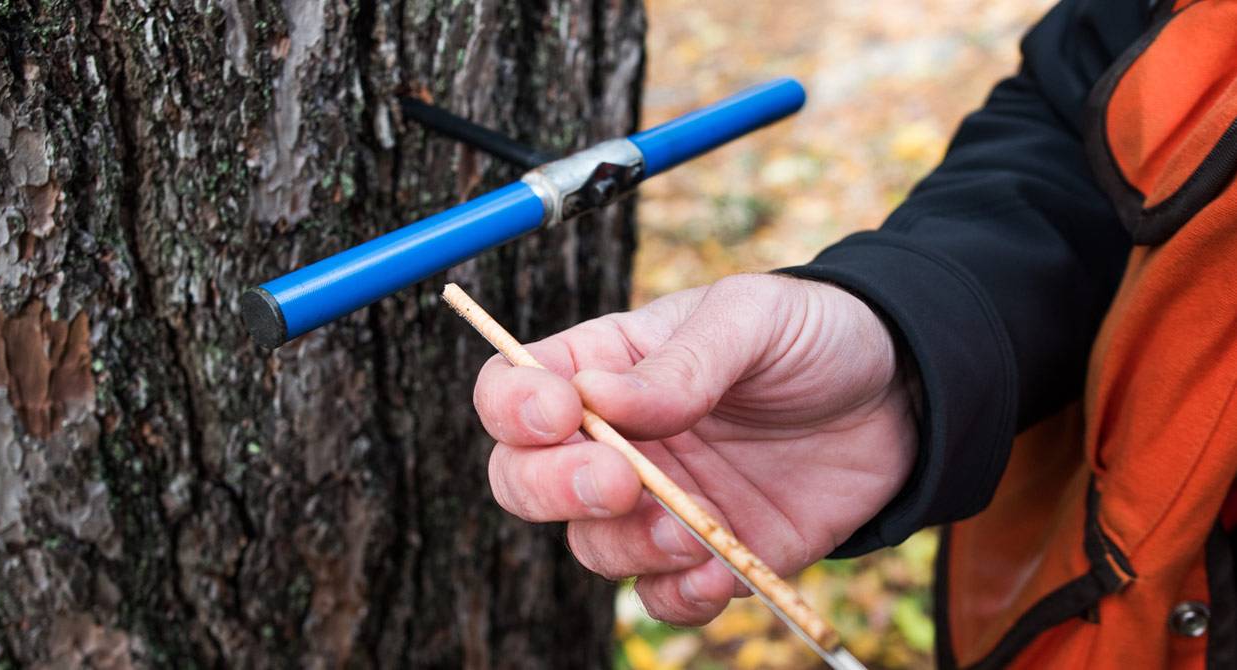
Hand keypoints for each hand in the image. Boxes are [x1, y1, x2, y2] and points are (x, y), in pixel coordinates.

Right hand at [473, 274, 915, 624]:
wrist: (906, 395)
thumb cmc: (813, 335)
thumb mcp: (750, 319)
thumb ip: (680, 363)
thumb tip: (599, 399)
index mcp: (602, 367)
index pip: (511, 392)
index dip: (513, 409)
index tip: (561, 415)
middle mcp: (613, 442)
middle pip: (523, 480)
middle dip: (553, 489)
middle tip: (617, 482)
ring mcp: (656, 504)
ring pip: (591, 547)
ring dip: (627, 546)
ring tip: (692, 530)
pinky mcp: (709, 555)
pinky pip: (663, 598)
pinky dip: (681, 596)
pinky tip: (721, 572)